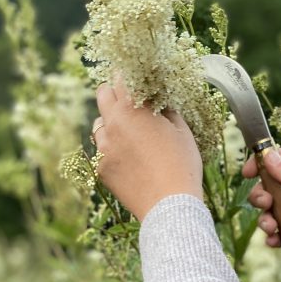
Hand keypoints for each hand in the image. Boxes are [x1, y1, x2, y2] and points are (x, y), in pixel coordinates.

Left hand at [94, 81, 203, 220]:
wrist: (169, 205)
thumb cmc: (182, 165)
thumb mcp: (182, 131)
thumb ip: (166, 110)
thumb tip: (160, 101)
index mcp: (133, 109)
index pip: (121, 78)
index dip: (129, 76)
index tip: (135, 78)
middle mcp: (112, 124)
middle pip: (102, 94)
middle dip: (114, 93)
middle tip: (129, 102)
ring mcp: (103, 147)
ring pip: (98, 124)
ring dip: (111, 123)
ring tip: (129, 135)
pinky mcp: (101, 168)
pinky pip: (101, 151)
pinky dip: (111, 149)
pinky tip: (129, 158)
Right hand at [244, 148, 280, 281]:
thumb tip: (269, 155)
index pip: (279, 160)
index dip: (261, 164)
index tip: (246, 172)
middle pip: (271, 188)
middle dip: (261, 197)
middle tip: (265, 204)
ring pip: (274, 212)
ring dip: (266, 219)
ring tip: (271, 227)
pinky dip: (275, 237)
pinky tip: (275, 241)